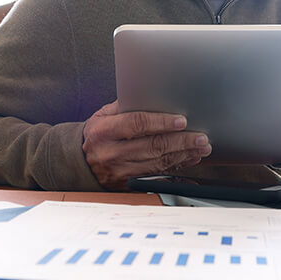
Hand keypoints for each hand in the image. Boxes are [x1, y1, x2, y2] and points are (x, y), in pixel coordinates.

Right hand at [82, 100, 211, 189]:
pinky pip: (157, 177)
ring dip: (184, 155)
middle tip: (201, 137)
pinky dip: (176, 170)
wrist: (78, 161)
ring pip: (158, 164)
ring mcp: (119, 172)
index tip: (182, 120)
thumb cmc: (98, 132)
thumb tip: (156, 94)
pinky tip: (189, 161)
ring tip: (201, 148)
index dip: (161, 122)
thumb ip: (127, 105)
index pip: (136, 124)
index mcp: (103, 131)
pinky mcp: (127, 185)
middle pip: (152, 146)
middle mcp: (110, 153)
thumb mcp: (104, 114)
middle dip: (181, 141)